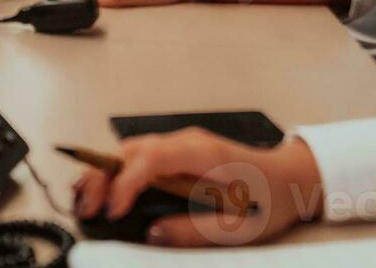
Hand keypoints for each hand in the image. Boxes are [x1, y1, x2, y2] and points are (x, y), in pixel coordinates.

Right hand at [71, 129, 321, 247]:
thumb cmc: (269, 200)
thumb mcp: (237, 227)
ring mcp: (182, 144)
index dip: (125, 183)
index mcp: (202, 154)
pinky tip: (107, 191)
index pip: (151, 159)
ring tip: (84, 199)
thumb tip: (151, 234)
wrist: (291, 178)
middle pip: (132, 149)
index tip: (113, 212)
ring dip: (105, 172)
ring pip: (131, 150)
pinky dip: (118, 171)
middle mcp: (187, 141)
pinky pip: (141, 156)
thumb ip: (192, 231)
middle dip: (102, 176)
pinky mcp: (179, 153)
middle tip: (84, 207)